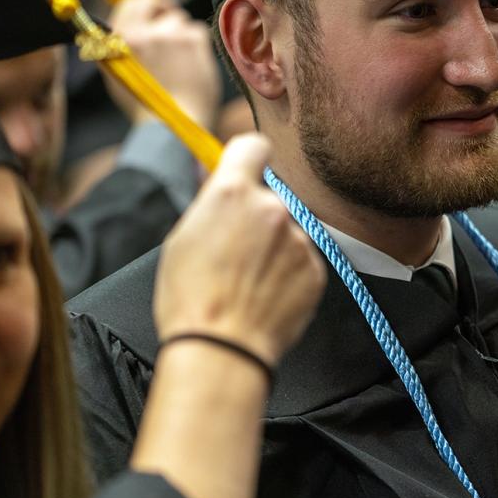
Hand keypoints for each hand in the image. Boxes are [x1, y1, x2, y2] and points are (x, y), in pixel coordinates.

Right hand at [105, 0, 222, 127]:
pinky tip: (193, 66)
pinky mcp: (193, 40)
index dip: (144, 2)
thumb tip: (130, 17)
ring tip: (180, 65)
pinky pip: (197, 30)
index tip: (154, 8)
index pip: (132, 1)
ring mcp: (168, 34)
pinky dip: (197, 45)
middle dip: (164, 9)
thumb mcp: (117, 74)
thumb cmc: (145, 106)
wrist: (172, 126)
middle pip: (156, 2)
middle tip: (171, 24)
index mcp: (119, 39)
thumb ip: (118, 43)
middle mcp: (142, 32)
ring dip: (181, 35)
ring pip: (179, 20)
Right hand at [153, 134, 325, 367]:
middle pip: (270, 198)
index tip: (246, 171)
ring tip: (248, 284)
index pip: (254, 145)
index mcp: (232, 193)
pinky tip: (265, 297)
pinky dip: (287, 275)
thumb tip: (221, 186)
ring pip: (287, 233)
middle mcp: (271, 208)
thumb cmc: (190, 299)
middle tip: (235, 252)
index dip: (249, 158)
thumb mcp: (182, 239)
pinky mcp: (315, 269)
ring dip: (273, 248)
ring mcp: (297, 239)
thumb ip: (211, 204)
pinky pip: (301, 261)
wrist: (221, 351)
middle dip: (257, 217)